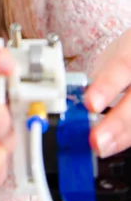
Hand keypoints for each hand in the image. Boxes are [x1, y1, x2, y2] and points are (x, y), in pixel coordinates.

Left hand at [85, 29, 130, 157]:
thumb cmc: (130, 53)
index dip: (107, 86)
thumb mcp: (114, 55)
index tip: (90, 104)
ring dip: (123, 136)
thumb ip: (101, 76)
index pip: (123, 66)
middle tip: (97, 140)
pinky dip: (127, 136)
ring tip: (102, 146)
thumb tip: (75, 98)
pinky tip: (114, 143)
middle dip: (117, 122)